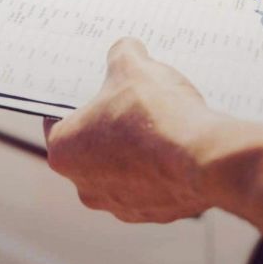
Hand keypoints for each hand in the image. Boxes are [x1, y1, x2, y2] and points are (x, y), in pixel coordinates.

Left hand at [43, 38, 221, 222]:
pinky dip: (161, 169)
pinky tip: (178, 146)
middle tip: (131, 102)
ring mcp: (119, 205)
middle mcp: (84, 186)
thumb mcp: (133, 66)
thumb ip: (122, 54)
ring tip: (160, 124)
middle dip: (109, 126)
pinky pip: (151, 185)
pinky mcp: (153, 214)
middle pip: (91, 147)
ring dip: (136, 151)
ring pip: (121, 170)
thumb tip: (126, 49)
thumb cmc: (155, 114)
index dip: (78, 100)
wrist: (203, 159)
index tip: (95, 89)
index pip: (58, 120)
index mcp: (64, 151)